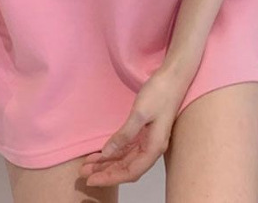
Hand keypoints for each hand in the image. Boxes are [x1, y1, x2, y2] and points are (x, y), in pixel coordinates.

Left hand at [78, 66, 191, 185]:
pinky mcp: (146, 131)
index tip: (91, 180)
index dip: (110, 178)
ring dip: (108, 162)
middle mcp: (152, 148)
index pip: (130, 172)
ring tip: (88, 164)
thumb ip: (124, 135)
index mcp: (154, 147)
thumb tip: (107, 153)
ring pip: (126, 158)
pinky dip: (115, 151)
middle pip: (127, 168)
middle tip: (83, 173)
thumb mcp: (139, 114)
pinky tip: (103, 152)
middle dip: (105, 172)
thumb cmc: (159, 94)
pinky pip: (128, 147)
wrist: (174, 76)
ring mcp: (150, 139)